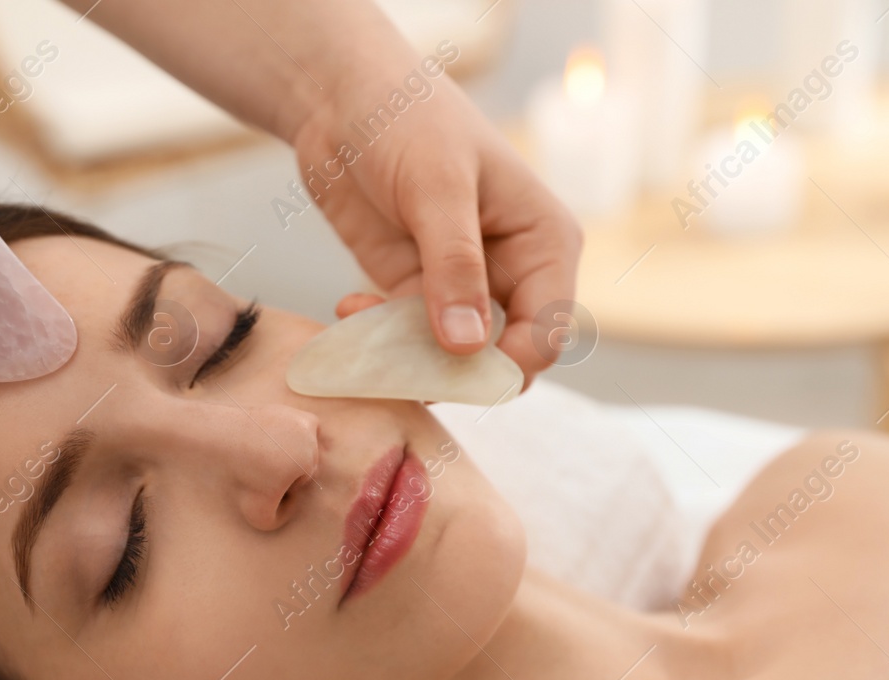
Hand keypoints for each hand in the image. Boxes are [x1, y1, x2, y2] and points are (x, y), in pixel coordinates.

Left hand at [289, 56, 580, 389]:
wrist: (341, 98)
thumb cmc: (408, 119)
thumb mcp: (436, 188)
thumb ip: (454, 266)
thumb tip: (468, 347)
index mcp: (543, 243)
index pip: (546, 332)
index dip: (507, 364)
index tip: (453, 369)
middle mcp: (511, 272)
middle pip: (500, 358)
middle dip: (452, 371)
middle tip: (397, 361)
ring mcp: (461, 287)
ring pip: (448, 359)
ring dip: (406, 359)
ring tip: (362, 325)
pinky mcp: (412, 292)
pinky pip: (405, 342)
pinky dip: (378, 342)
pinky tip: (348, 309)